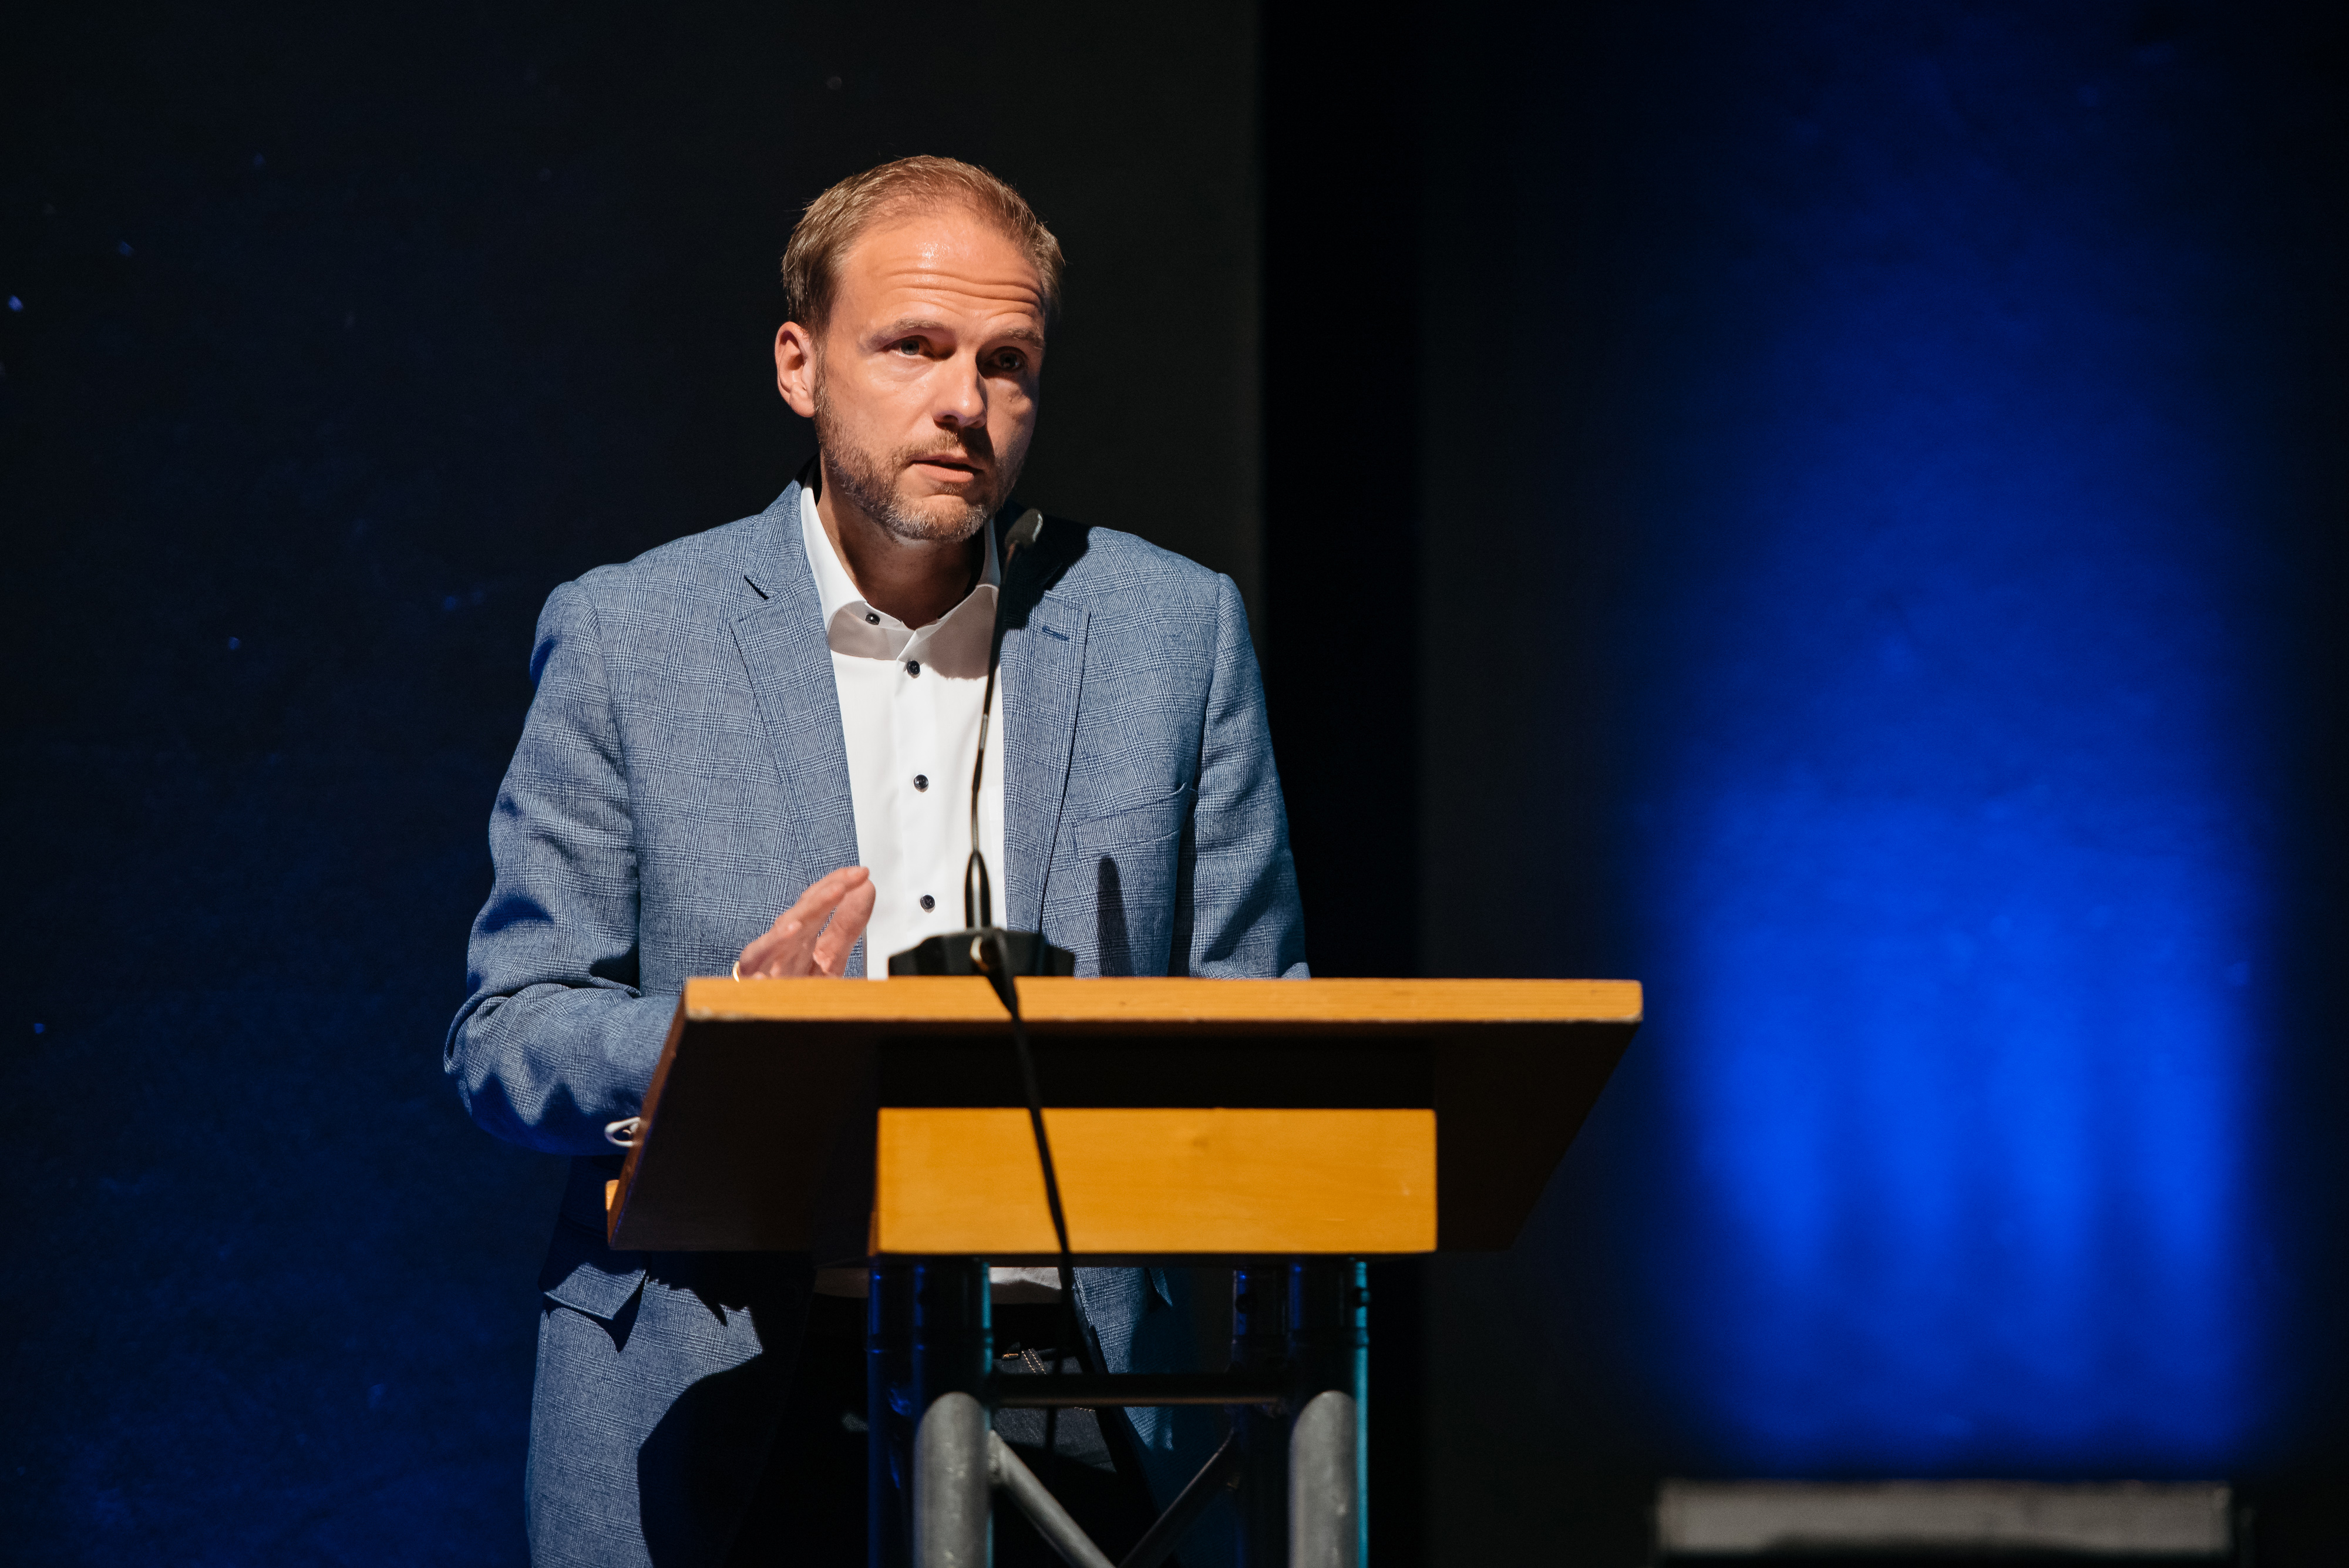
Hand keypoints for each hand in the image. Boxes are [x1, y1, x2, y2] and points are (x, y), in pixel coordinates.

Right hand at [734, 866, 875, 978]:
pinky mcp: (754, 992)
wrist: (773, 1012)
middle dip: (818, 901)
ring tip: (796, 925)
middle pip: (798, 919)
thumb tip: (866, 888)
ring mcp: (766, 969)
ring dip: (783, 935)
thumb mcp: (830, 956)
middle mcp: (783, 948)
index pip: (817, 904)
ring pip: (772, 947)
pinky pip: (754, 986)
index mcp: (802, 937)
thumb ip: (847, 925)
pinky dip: (758, 981)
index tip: (860, 874)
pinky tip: (764, 976)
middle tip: (841, 886)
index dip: (836, 886)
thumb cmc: (796, 984)